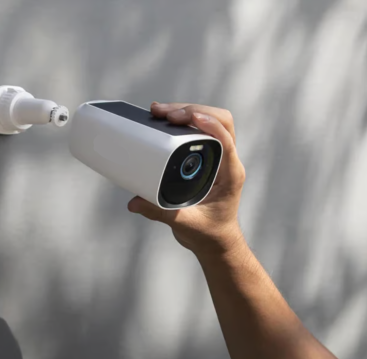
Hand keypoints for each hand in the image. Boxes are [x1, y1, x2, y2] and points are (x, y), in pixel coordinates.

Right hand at [128, 102, 245, 256]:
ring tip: (160, 111)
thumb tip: (135, 202)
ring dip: (188, 111)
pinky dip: (184, 121)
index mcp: (230, 174)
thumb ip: (160, 212)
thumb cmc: (209, 232)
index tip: (188, 118)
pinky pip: (200, 130)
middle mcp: (227, 161)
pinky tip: (164, 120)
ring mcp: (218, 157)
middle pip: (221, 121)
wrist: (215, 240)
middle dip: (194, 110)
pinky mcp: (207, 157)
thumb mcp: (185, 224)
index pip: (226, 140)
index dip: (209, 124)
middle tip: (167, 114)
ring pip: (212, 121)